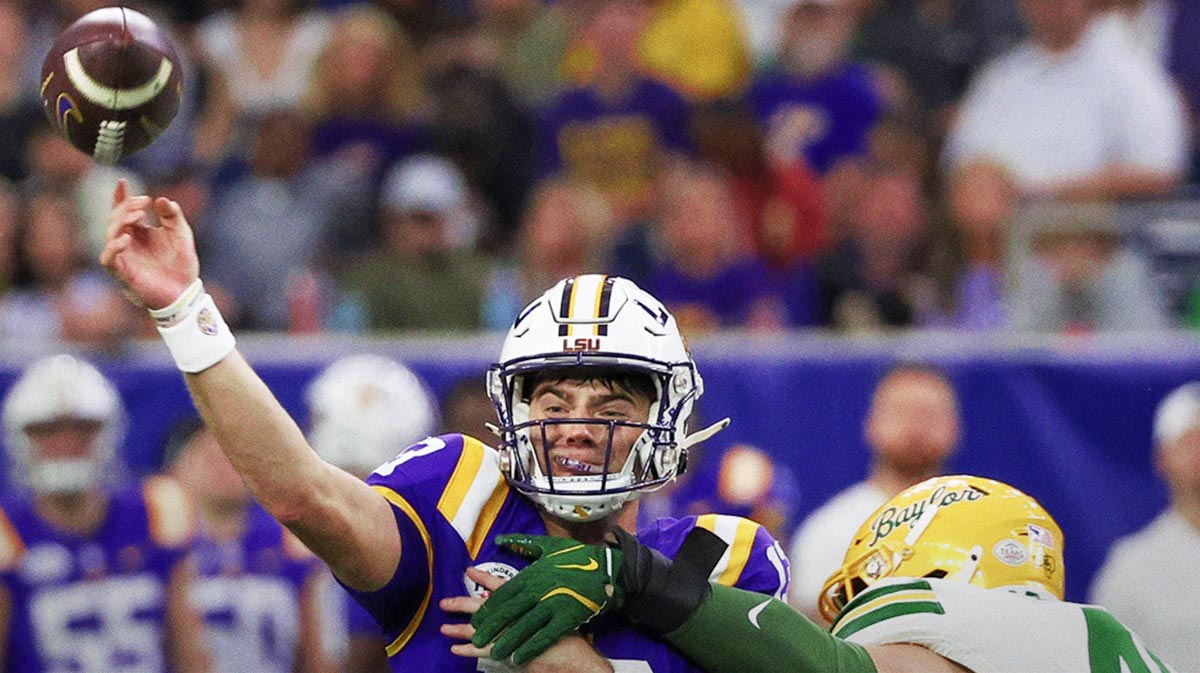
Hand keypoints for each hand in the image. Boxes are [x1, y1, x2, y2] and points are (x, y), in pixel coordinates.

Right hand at [99, 179, 199, 309]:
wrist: (184, 292)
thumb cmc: (181, 264)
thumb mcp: (181, 235)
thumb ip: (173, 216)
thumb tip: (162, 199)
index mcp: (139, 231)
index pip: (124, 210)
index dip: (120, 196)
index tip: (122, 181)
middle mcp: (127, 242)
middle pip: (116, 218)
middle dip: (126, 207)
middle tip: (143, 203)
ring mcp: (123, 257)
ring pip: (110, 234)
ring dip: (121, 222)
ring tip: (137, 215)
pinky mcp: (122, 273)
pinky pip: (109, 259)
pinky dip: (114, 247)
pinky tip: (125, 238)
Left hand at [469, 535, 621, 665]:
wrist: (606, 567)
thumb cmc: (577, 555)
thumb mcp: (548, 545)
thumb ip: (522, 544)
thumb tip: (500, 540)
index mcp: (532, 574)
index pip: (503, 594)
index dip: (489, 608)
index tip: (477, 619)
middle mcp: (538, 591)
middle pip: (509, 612)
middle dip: (492, 627)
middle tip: (477, 638)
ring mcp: (552, 605)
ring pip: (524, 626)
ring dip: (508, 641)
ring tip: (495, 652)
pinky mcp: (566, 618)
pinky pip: (544, 636)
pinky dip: (530, 647)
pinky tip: (519, 656)